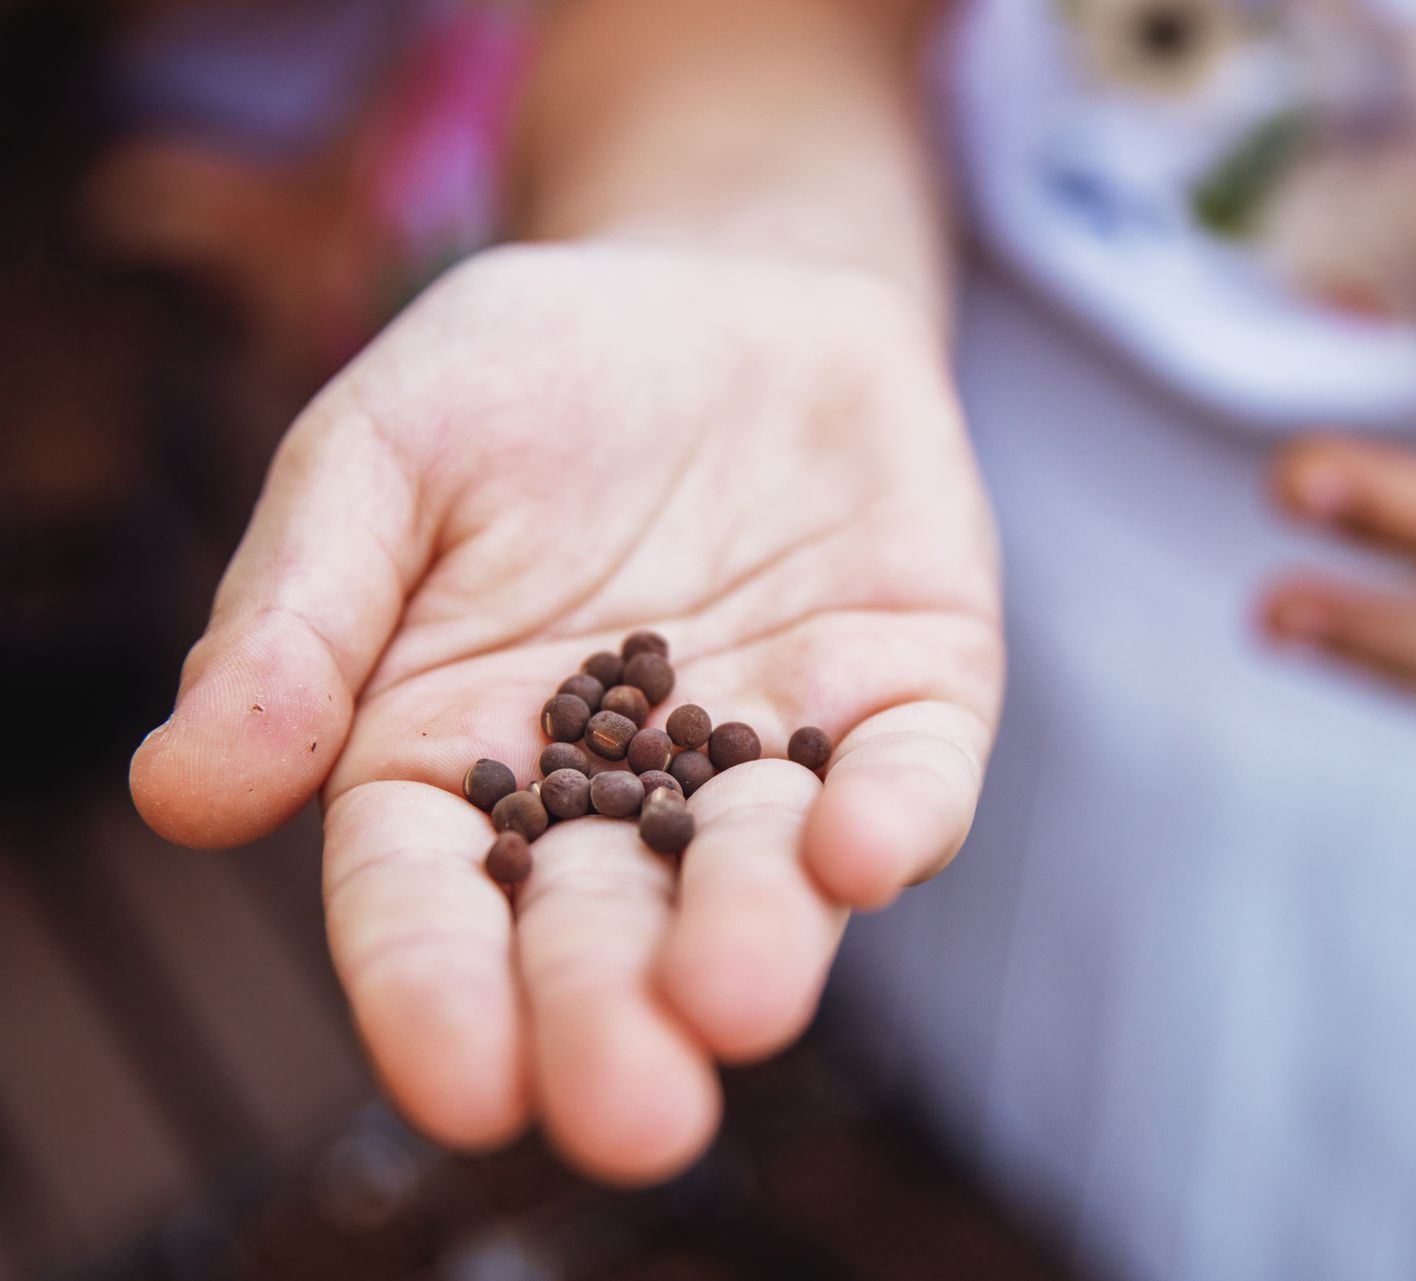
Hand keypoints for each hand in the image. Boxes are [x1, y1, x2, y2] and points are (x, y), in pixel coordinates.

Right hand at [129, 243, 1003, 1179]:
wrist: (727, 296)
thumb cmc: (528, 381)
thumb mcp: (381, 452)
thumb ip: (301, 611)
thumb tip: (182, 791)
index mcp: (458, 762)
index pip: (433, 903)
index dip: (441, 993)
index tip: (464, 1085)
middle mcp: (623, 795)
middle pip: (607, 928)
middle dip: (614, 1018)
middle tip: (632, 1114)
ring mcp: (776, 755)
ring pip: (764, 879)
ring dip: (756, 944)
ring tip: (738, 1007)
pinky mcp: (909, 699)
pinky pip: (910, 778)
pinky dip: (893, 818)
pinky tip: (862, 852)